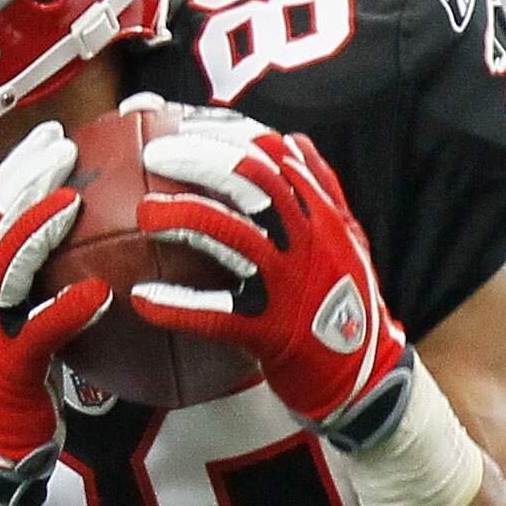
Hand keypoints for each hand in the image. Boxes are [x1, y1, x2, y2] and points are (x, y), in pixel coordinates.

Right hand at [0, 120, 112, 505]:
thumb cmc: (20, 377)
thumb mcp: (28, 316)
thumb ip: (47, 281)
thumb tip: (93, 245)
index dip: (19, 167)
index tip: (52, 136)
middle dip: (26, 180)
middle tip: (66, 152)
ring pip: (5, 266)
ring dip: (39, 230)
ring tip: (73, 204)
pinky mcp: (10, 366)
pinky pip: (39, 330)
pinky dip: (67, 309)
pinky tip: (99, 293)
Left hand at [134, 121, 408, 445]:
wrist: (363, 377)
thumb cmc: (349, 306)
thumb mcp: (348, 240)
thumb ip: (323, 189)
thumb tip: (295, 141)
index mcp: (321, 217)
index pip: (274, 157)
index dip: (227, 137)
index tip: (187, 128)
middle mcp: (308, 242)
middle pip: (252, 182)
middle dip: (200, 161)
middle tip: (156, 153)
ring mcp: (289, 286)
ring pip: (233, 237)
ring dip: (184, 218)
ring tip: (144, 211)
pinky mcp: (270, 331)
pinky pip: (216, 314)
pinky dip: (177, 305)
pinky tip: (142, 298)